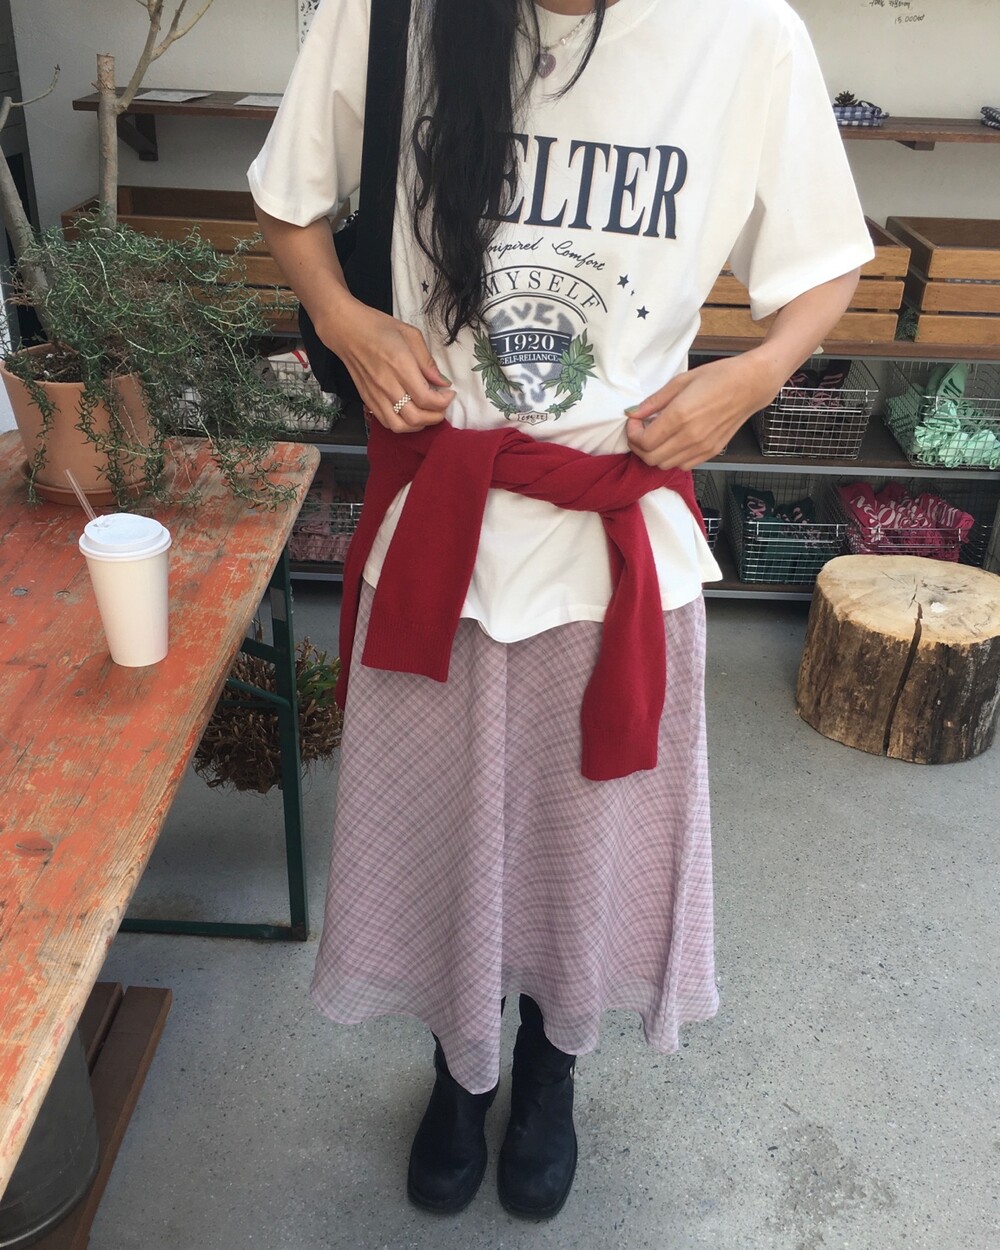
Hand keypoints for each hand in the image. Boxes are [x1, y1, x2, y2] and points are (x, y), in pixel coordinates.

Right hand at [315, 298, 454, 432]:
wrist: (345, 329)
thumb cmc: (378, 327)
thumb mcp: (410, 334)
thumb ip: (427, 361)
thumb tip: (443, 382)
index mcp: (400, 365)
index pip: (426, 398)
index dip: (443, 402)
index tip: (449, 394)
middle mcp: (387, 384)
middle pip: (415, 417)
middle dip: (435, 417)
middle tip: (442, 406)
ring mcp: (374, 394)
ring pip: (400, 426)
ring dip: (418, 425)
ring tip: (427, 414)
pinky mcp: (367, 399)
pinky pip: (386, 422)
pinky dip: (402, 425)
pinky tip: (410, 414)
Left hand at [625, 352, 781, 469]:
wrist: (750, 384)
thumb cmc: (717, 376)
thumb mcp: (681, 381)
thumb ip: (654, 401)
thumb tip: (633, 413)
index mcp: (679, 416)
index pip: (644, 441)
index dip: (632, 434)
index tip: (634, 421)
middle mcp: (690, 436)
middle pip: (650, 458)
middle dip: (639, 446)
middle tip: (641, 430)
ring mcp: (702, 447)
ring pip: (665, 465)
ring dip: (654, 453)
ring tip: (658, 435)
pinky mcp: (711, 452)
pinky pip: (682, 465)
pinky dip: (672, 458)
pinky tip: (674, 441)